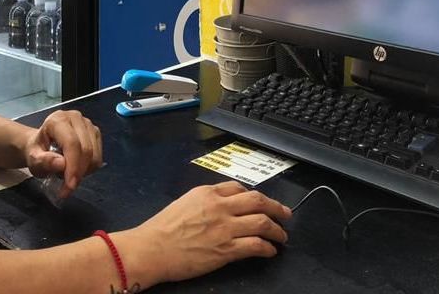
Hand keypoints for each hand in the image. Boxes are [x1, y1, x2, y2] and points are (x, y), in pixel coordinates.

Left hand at [23, 110, 102, 198]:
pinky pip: (98, 156)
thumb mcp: (33, 158)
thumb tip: (61, 164)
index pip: (72, 143)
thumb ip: (44, 161)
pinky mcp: (95, 132)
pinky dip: (89, 168)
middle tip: (67, 188)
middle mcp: (76, 118)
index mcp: (58, 120)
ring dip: (84, 171)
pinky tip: (76, 168)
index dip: (73, 166)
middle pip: (86, 149)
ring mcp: (88, 124)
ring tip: (68, 174)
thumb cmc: (37, 150)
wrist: (42, 143)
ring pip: (95, 155)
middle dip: (78, 173)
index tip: (69, 186)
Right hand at [121, 182, 290, 285]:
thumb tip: (222, 205)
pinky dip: (268, 248)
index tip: (260, 203)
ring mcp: (224, 228)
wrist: (153, 248)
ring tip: (282, 235)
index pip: (239, 188)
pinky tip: (270, 251)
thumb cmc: (163, 228)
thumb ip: (205, 201)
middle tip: (286, 213)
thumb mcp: (184, 202)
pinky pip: (255, 245)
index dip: (254, 196)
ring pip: (262, 222)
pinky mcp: (226, 250)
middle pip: (257, 201)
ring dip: (277, 230)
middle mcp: (219, 206)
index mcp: (207, 193)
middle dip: (276, 207)